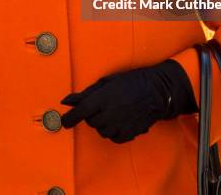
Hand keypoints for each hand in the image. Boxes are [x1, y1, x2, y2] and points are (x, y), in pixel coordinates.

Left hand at [60, 60, 196, 143]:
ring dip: (102, 123)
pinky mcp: (129, 134)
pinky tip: (120, 119)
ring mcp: (120, 125)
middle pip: (91, 122)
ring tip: (113, 111)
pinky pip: (114, 137)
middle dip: (92, 115)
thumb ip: (85, 93)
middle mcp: (110, 113)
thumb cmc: (130, 82)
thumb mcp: (107, 82)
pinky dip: (113, 131)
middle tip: (101, 105)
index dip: (69, 118)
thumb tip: (66, 101)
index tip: (64, 122)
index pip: (80, 112)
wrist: (156, 91)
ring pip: (101, 131)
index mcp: (103, 98)